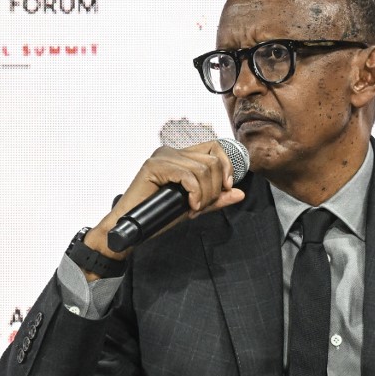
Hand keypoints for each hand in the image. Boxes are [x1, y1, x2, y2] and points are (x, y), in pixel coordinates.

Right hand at [82, 140, 245, 272]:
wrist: (135, 228)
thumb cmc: (160, 215)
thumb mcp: (195, 205)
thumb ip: (216, 198)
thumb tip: (239, 193)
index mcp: (181, 156)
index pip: (214, 147)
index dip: (227, 166)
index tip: (228, 187)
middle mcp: (172, 151)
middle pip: (212, 160)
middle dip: (214, 188)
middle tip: (202, 206)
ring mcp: (162, 157)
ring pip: (202, 169)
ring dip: (204, 195)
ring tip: (193, 208)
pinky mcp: (153, 166)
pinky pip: (188, 176)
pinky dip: (195, 194)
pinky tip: (190, 206)